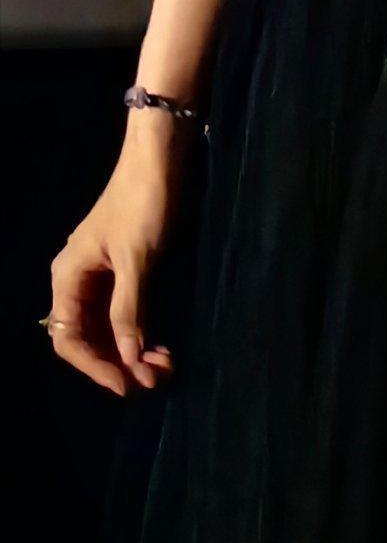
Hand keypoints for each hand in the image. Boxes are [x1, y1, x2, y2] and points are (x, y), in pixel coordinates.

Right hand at [43, 136, 189, 396]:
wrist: (160, 158)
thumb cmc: (143, 203)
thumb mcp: (136, 260)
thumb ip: (129, 310)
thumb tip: (128, 359)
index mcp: (69, 276)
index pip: (67, 338)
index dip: (94, 366)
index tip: (126, 384)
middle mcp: (79, 280)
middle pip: (88, 338)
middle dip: (119, 362)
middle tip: (155, 378)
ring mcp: (102, 277)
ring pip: (109, 329)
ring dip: (133, 351)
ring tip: (163, 366)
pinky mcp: (125, 271)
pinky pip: (125, 313)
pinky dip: (141, 332)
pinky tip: (161, 346)